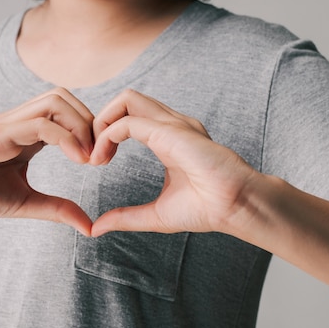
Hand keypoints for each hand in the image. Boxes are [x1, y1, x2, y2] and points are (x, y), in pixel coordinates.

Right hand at [0, 88, 94, 234]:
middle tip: (100, 156)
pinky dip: (66, 138)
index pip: (65, 111)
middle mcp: (16, 122)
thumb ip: (58, 209)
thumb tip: (90, 226)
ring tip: (89, 158)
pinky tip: (78, 160)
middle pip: (64, 96)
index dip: (89, 130)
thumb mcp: (26, 203)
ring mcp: (5, 125)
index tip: (101, 160)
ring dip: (81, 125)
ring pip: (55, 101)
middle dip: (90, 122)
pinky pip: (38, 124)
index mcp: (25, 133)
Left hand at [89, 89, 259, 236]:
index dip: (106, 133)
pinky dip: (107, 136)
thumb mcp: (155, 215)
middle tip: (91, 154)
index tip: (97, 162)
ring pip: (126, 99)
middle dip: (100, 120)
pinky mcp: (172, 132)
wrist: (237, 208)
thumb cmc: (207, 209)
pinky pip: (128, 122)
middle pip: (126, 99)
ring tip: (96, 155)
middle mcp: (171, 124)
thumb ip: (125, 217)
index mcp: (169, 137)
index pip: (130, 115)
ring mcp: (173, 124)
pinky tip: (102, 159)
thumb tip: (96, 228)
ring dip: (102, 122)